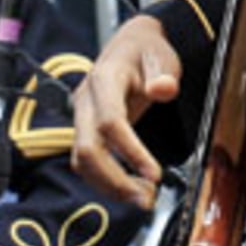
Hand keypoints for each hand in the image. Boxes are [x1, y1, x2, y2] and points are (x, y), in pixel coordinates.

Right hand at [72, 15, 181, 206]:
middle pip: (88, 150)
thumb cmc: (147, 52)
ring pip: (82, 161)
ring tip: (142, 198)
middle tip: (146, 199)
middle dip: (115, 180)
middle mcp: (86, 100)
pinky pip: (86, 162)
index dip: (131, 152)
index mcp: (104, 79)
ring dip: (109, 186)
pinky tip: (130, 188)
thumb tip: (163, 89)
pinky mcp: (85, 130)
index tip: (155, 175)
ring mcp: (81, 116)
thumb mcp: (163, 56)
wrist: (131, 46)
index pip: (110, 122)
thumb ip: (164, 74)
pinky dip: (105, 180)